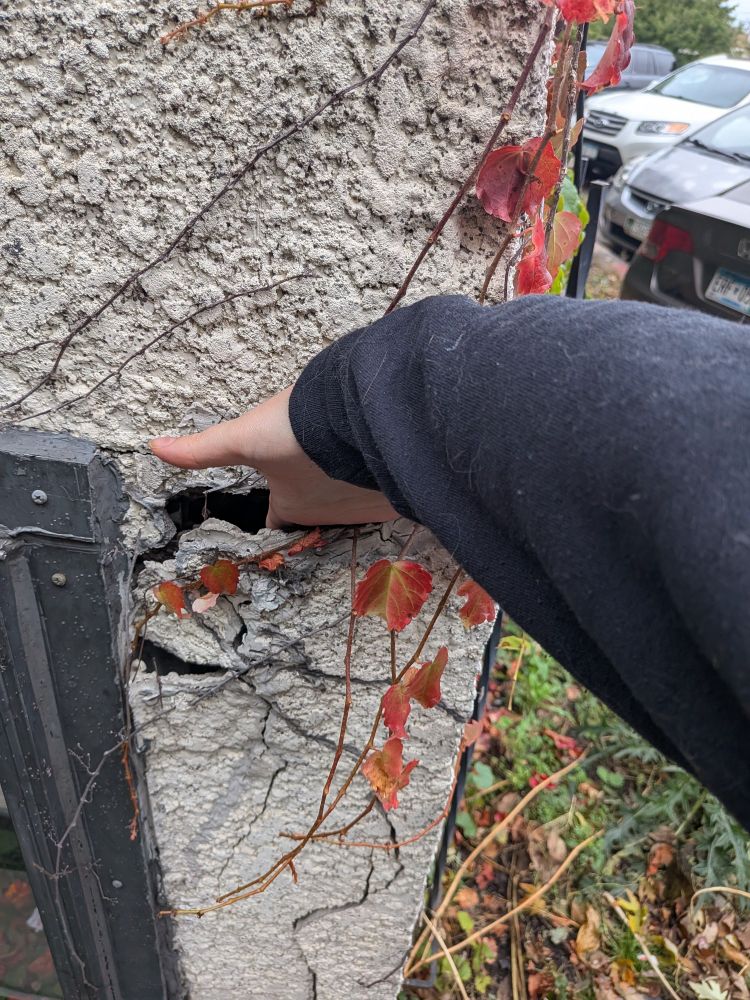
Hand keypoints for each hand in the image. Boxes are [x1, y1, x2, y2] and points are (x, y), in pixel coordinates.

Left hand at [149, 387, 397, 528]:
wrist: (366, 418)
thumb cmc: (301, 432)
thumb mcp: (245, 437)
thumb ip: (202, 448)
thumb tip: (154, 448)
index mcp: (290, 506)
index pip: (278, 519)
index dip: (275, 510)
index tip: (276, 507)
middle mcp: (327, 517)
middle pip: (317, 509)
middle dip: (316, 493)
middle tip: (318, 468)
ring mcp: (366, 509)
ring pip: (353, 501)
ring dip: (348, 485)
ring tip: (347, 460)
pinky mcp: (398, 497)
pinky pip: (385, 493)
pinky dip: (380, 480)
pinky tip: (382, 459)